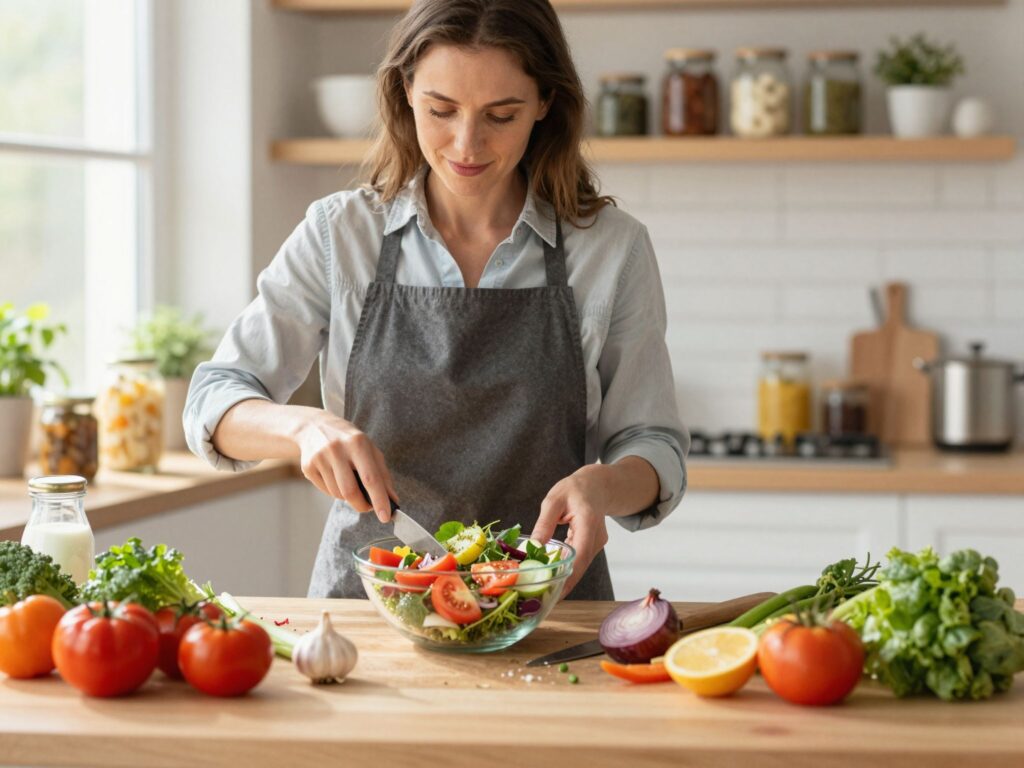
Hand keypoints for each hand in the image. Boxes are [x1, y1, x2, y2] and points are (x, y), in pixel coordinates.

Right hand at [294, 412, 396, 522]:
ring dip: (348, 497)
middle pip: (350, 491)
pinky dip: (335, 491)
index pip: (370, 478)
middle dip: (362, 505)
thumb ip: (383, 475)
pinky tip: (335, 477)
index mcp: (357, 443)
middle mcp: (337, 449)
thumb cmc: (349, 441)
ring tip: (349, 482)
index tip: (386, 517)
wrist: (315, 426)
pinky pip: (326, 491)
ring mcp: (320, 458)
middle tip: (368, 507)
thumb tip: (392, 500)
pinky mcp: (307, 467)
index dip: (379, 500)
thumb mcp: (370, 450)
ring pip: (337, 494)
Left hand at [531, 465, 609, 598]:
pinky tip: (552, 575)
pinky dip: (567, 567)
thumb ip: (544, 523)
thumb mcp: (554, 499)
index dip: (570, 575)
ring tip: (544, 590)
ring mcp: (597, 542)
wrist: (598, 485)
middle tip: (544, 598)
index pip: (581, 553)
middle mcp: (597, 536)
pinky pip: (580, 559)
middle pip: (581, 564)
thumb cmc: (575, 489)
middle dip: (565, 582)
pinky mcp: (593, 545)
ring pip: (581, 564)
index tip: (556, 591)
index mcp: (588, 522)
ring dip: (565, 577)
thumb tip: (534, 547)